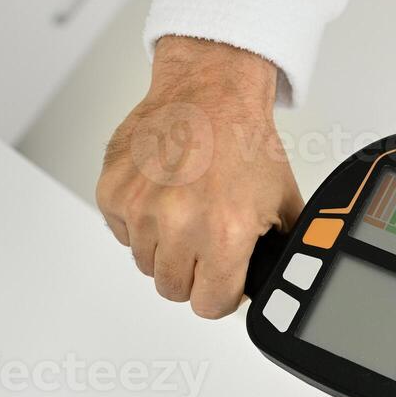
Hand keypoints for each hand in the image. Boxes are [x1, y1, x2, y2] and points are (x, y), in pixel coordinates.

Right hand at [95, 37, 302, 317]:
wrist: (210, 91)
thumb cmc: (244, 139)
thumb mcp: (282, 201)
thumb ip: (279, 249)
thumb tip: (280, 280)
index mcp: (225, 232)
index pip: (209, 305)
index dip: (220, 292)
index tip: (222, 278)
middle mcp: (179, 223)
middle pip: (174, 288)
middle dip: (192, 271)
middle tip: (205, 239)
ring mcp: (140, 208)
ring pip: (145, 263)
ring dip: (164, 247)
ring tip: (186, 210)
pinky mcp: (113, 193)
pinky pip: (123, 233)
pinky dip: (140, 222)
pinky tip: (164, 195)